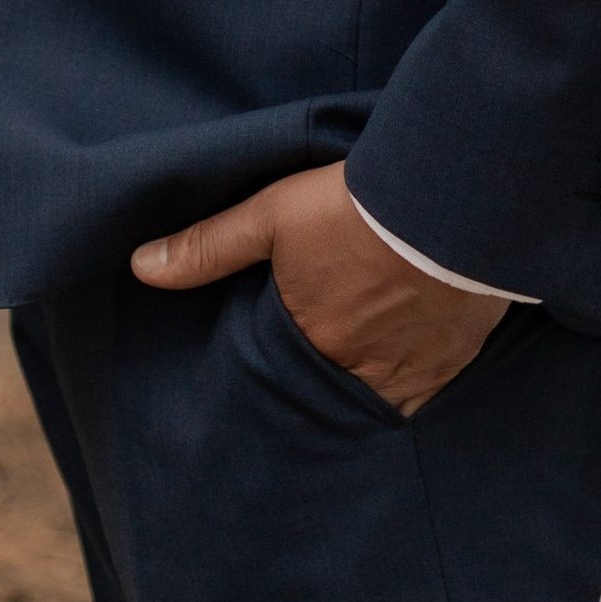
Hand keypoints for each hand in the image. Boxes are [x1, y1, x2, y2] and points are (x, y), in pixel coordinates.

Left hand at [131, 163, 506, 415]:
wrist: (451, 197)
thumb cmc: (357, 207)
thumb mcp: (273, 217)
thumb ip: (209, 247)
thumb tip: (141, 267)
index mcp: (314, 349)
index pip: (283, 392)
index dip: (277, 389)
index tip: (271, 391)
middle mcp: (364, 376)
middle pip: (335, 403)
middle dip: (325, 397)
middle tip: (318, 389)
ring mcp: (417, 372)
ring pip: (386, 403)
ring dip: (374, 390)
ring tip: (366, 372)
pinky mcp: (458, 357)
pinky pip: (434, 387)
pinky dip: (420, 376)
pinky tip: (416, 354)